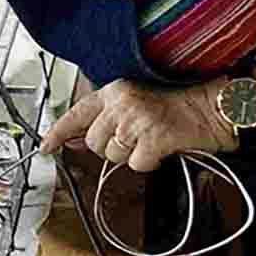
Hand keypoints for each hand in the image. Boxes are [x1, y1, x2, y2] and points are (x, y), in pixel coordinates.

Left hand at [40, 77, 235, 171]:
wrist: (211, 107)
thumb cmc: (175, 106)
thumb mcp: (133, 104)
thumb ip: (104, 119)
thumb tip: (74, 139)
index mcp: (113, 91)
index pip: (76, 113)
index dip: (57, 132)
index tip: (45, 146)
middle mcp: (121, 103)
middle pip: (93, 142)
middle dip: (110, 148)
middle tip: (133, 139)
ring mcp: (136, 120)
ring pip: (113, 155)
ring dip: (130, 155)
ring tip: (149, 140)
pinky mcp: (153, 138)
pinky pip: (136, 164)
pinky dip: (149, 162)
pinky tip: (161, 147)